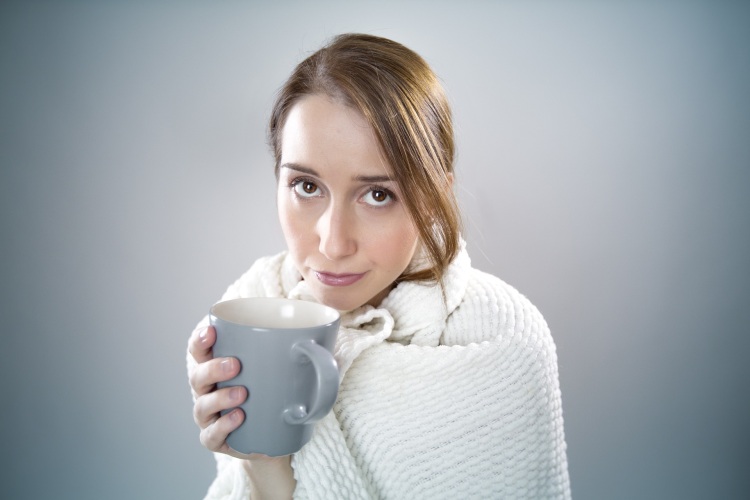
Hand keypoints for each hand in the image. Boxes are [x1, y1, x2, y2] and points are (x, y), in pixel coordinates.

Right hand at [188, 324, 296, 495]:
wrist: (275, 436)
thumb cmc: (274, 394)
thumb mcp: (282, 371)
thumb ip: (296, 355)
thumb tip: (316, 342)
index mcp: (217, 367)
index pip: (199, 350)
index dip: (200, 340)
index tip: (211, 331)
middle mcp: (208, 391)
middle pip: (198, 376)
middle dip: (213, 368)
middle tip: (235, 364)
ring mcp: (209, 417)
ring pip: (202, 405)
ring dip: (220, 397)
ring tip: (242, 393)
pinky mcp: (216, 439)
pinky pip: (211, 435)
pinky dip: (223, 426)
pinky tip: (238, 418)